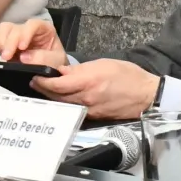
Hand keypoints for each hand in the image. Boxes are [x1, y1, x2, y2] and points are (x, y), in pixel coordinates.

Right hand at [0, 18, 66, 65]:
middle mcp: (28, 29)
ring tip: (5, 56)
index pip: (33, 24)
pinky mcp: (7, 42)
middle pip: (15, 27)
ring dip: (1, 42)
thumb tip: (24, 57)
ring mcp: (17, 35)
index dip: (25, 34)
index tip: (22, 47)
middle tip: (7, 57)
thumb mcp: (56, 61)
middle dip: (9, 42)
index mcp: (44, 29)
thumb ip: (44, 58)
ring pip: (3, 29)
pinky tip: (2, 55)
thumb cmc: (55, 62)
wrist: (50, 70)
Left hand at [31, 59, 158, 119]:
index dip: (43, 82)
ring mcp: (89, 109)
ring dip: (52, 97)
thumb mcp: (104, 64)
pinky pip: (74, 109)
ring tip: (44, 89)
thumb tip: (63, 72)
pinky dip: (65, 103)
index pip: (57, 85)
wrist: (146, 96)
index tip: (34, 76)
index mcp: (89, 82)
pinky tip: (61, 98)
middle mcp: (86, 98)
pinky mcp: (94, 116)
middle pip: (57, 96)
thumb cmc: (129, 76)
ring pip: (64, 104)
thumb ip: (81, 69)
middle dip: (43, 89)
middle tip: (34, 82)